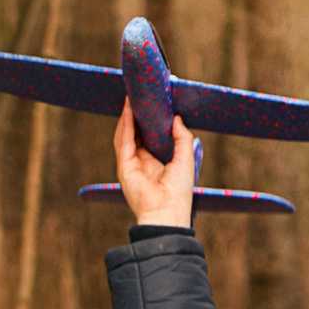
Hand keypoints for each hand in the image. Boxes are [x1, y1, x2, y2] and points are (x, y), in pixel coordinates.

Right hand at [115, 98, 196, 227]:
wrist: (167, 212)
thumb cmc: (179, 191)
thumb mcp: (185, 157)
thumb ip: (181, 136)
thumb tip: (176, 117)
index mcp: (156, 164)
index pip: (149, 137)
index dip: (149, 121)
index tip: (152, 104)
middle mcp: (141, 163)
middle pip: (135, 134)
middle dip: (136, 115)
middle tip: (139, 96)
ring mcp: (131, 164)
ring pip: (126, 135)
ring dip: (128, 116)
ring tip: (131, 97)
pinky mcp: (123, 166)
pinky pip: (123, 140)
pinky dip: (125, 124)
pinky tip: (128, 110)